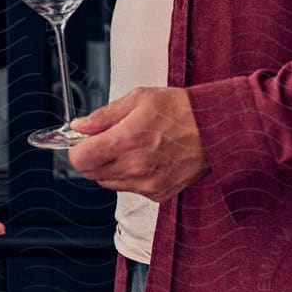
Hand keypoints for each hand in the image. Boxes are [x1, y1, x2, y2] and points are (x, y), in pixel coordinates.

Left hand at [66, 86, 208, 202]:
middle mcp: (135, 166)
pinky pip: (130, 189)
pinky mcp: (158, 193)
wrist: (215, 129)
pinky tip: (147, 158)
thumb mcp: (139, 98)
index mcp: (126, 140)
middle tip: (108, 140)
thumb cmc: (180, 110)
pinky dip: (131, 176)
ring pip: (108, 182)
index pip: (80, 159)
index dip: (77, 148)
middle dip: (93, 157)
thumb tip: (79, 126)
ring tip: (132, 148)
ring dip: (111, 167)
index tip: (83, 141)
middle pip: (91, 173)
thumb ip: (104, 115)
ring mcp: (147, 184)